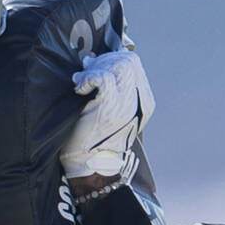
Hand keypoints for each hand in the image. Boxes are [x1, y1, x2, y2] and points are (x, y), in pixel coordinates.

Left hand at [60, 51, 155, 178]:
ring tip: (81, 81)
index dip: (111, 58)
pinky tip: (80, 88)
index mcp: (144, 101)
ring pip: (119, 65)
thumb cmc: (95, 137)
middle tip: (86, 73)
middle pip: (128, 60)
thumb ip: (111, 87)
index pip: (132, 63)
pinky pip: (104, 78)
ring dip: (96, 68)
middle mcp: (140, 101)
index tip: (93, 67)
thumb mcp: (111, 110)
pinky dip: (88, 78)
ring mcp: (127, 105)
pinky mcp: (111, 108)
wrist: (91, 165)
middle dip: (103, 60)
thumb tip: (91, 59)